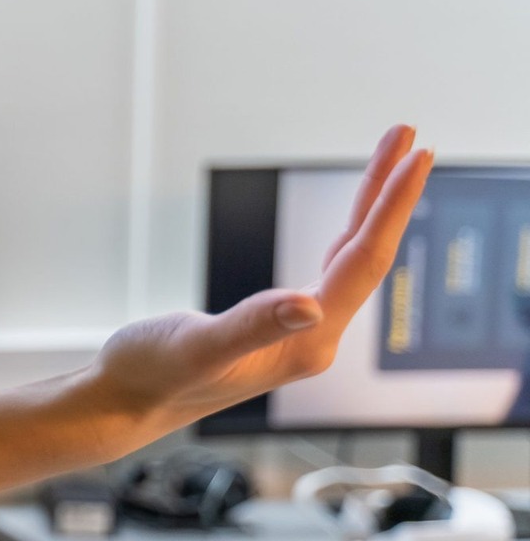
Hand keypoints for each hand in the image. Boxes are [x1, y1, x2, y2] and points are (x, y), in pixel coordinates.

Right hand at [0, 126, 431, 498]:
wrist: (125, 404)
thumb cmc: (151, 377)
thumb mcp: (196, 348)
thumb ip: (251, 326)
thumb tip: (310, 306)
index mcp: (306, 341)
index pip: (362, 261)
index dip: (390, 206)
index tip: (415, 157)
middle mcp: (314, 335)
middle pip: (366, 253)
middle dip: (390, 193)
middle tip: (409, 136)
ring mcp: (301, 329)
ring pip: (350, 256)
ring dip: (371, 207)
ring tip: (390, 159)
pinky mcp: (281, 322)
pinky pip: (329, 265)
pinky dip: (347, 231)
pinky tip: (354, 219)